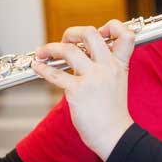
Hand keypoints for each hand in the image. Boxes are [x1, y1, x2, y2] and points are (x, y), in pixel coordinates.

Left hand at [30, 20, 134, 159]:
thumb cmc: (113, 112)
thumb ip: (104, 66)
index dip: (111, 27)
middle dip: (72, 32)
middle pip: (90, 33)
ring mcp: (93, 78)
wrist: (114, 135)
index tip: (100, 32)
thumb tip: (81, 54)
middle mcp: (108, 67)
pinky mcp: (78, 91)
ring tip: (42, 52)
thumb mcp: (117, 83)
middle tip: (65, 40)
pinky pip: (55, 75)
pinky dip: (42, 69)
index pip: (124, 34)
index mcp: (120, 64)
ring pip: (68, 50)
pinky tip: (37, 67)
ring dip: (50, 48)